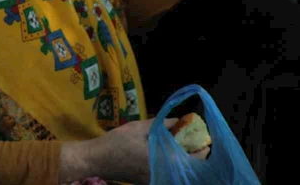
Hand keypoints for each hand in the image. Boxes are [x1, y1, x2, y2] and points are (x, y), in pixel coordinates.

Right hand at [67, 118, 210, 184]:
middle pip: (192, 167)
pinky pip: (170, 174)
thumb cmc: (117, 142)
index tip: (200, 134)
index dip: (202, 145)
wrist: (97, 160)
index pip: (197, 158)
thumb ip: (163, 124)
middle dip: (193, 151)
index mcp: (166, 160)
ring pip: (181, 171)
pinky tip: (165, 152)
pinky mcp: (150, 182)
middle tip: (189, 137)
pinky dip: (173, 163)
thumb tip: (180, 120)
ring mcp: (158, 180)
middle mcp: (166, 174)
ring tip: (178, 143)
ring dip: (183, 158)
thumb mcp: (139, 127)